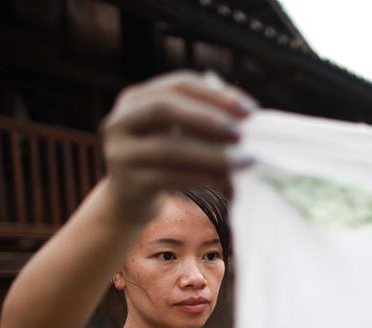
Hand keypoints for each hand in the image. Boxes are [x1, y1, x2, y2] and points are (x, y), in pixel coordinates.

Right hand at [101, 71, 256, 221]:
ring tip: (241, 161)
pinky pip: (167, 178)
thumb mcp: (176, 132)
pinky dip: (198, 178)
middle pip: (165, 108)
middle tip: (241, 134)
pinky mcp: (128, 184)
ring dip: (210, 154)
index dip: (216, 94)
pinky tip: (223, 180)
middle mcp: (120, 120)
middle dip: (208, 119)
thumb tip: (247, 112)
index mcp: (135, 98)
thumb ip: (204, 116)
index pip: (179, 84)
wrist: (129, 200)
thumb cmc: (163, 159)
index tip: (250, 110)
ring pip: (168, 148)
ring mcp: (120, 153)